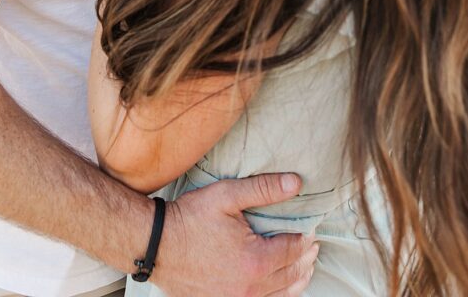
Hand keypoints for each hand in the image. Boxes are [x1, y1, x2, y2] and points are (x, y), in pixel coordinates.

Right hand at [154, 174, 318, 296]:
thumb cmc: (190, 218)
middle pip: (292, 275)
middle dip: (305, 259)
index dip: (305, 238)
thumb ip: (263, 189)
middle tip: (312, 246)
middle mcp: (250, 288)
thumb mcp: (227, 195)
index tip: (311, 229)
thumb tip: (296, 183)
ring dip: (296, 281)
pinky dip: (276, 296)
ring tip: (304, 268)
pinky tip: (278, 288)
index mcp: (255, 261)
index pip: (294, 249)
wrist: (155, 245)